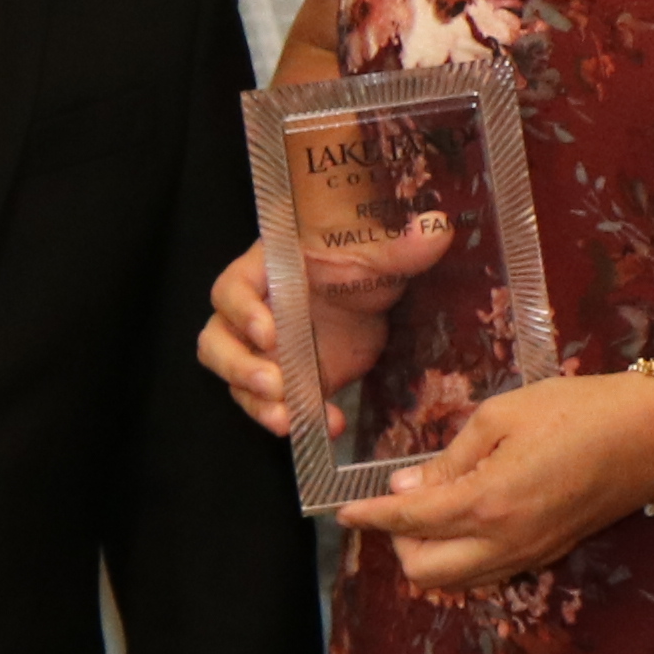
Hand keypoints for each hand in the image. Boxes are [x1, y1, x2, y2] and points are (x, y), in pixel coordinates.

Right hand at [200, 218, 443, 440]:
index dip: (243, 313)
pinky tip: (326, 425)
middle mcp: (249, 315)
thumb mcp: (379, 258)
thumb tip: (437, 227)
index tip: (270, 333)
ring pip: (237, 382)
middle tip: (274, 385)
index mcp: (262, 272)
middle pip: (216, 343)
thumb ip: (399, 248)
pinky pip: (271, 406)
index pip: (230, 291)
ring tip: (290, 421)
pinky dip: (294, 419)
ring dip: (260, 405)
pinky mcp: (282, 383)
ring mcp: (261, 354)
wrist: (370, 302)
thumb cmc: (359, 266)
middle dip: (240, 368)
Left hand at [334, 366, 653, 589]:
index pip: (408, 522)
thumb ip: (449, 458)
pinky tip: (470, 521)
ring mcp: (530, 555)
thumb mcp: (502, 416)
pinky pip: (489, 574)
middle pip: (424, 573)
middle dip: (398, 543)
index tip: (343, 511)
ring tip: (432, 512)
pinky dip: (464, 558)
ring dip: (431, 556)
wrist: (653, 434)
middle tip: (400, 505)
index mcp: (488, 502)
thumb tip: (406, 488)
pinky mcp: (549, 555)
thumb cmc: (578, 410)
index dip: (368, 516)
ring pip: (457, 583)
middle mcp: (505, 542)